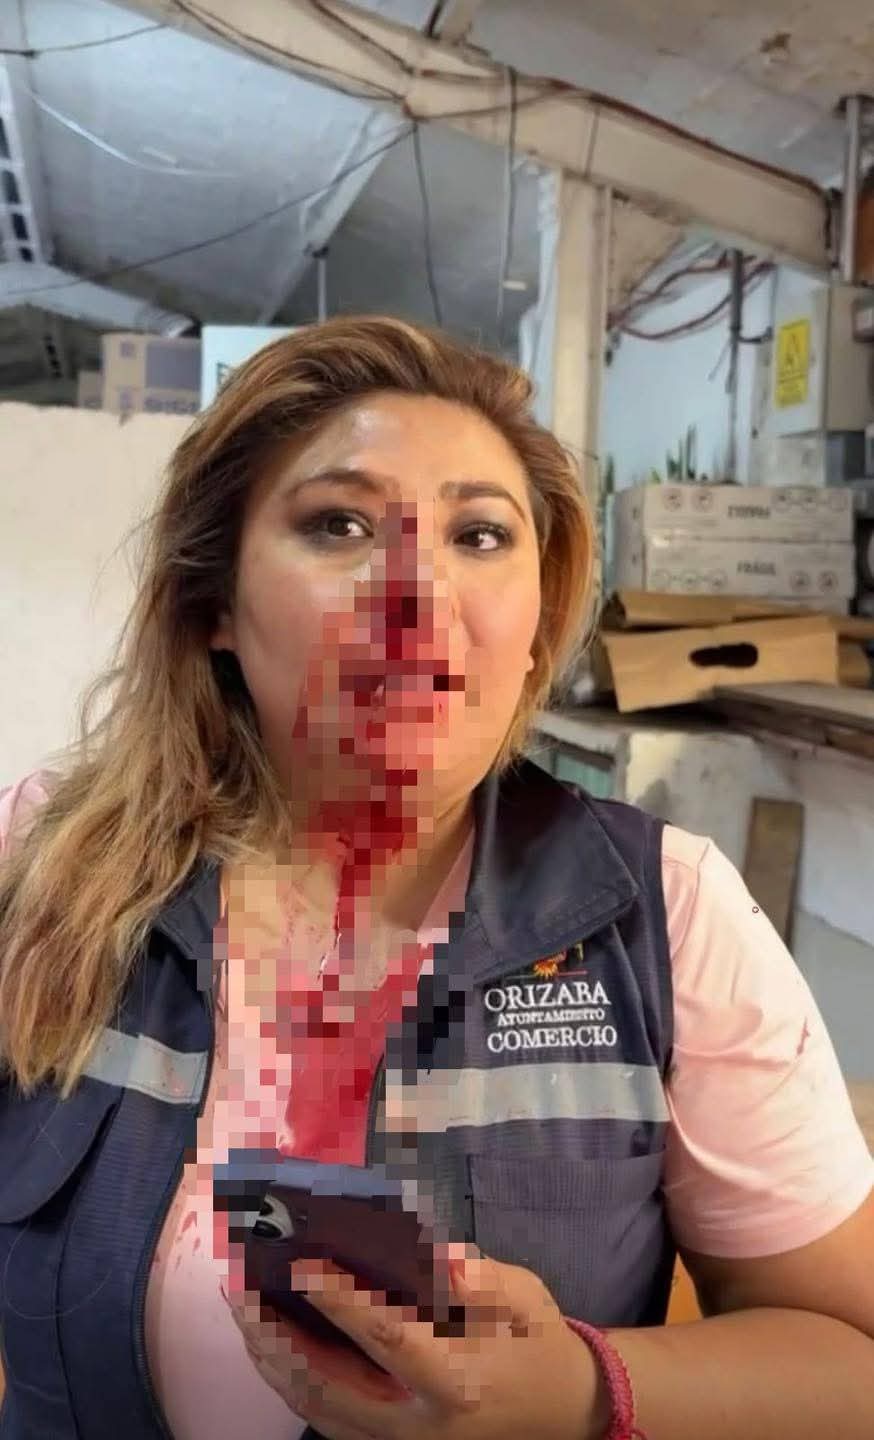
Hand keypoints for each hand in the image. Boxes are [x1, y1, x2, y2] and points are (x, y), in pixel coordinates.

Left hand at [228, 1249, 606, 1439]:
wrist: (559, 1414)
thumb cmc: (537, 1345)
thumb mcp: (526, 1298)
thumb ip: (482, 1278)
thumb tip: (439, 1256)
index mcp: (455, 1381)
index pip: (385, 1337)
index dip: (340, 1298)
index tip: (300, 1260)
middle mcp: (415, 1424)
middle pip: (326, 1383)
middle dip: (274, 1332)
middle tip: (238, 1282)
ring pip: (313, 1406)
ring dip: (269, 1355)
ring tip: (239, 1304)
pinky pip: (321, 1418)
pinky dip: (286, 1380)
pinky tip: (266, 1341)